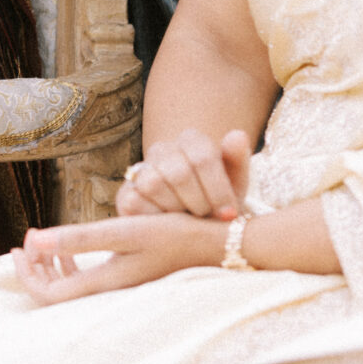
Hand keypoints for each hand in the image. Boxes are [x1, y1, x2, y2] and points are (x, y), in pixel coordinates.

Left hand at [11, 211, 222, 305]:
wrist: (219, 245)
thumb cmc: (174, 235)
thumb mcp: (125, 231)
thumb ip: (79, 238)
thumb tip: (34, 240)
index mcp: (103, 284)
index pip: (48, 296)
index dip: (27, 274)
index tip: (21, 244)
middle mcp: (109, 293)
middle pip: (56, 296)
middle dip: (34, 271)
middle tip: (25, 243)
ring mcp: (119, 289)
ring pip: (72, 289)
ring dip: (52, 268)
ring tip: (42, 243)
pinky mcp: (128, 279)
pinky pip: (89, 281)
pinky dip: (72, 266)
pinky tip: (71, 247)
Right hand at [116, 129, 251, 220]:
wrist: (194, 228)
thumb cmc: (218, 203)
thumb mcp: (235, 186)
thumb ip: (237, 161)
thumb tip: (237, 135)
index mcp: (192, 141)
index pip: (202, 157)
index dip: (218, 190)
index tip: (228, 214)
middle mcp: (163, 150)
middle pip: (179, 173)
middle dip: (199, 203)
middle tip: (207, 218)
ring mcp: (141, 170)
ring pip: (154, 184)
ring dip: (176, 210)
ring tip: (189, 220)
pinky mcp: (125, 194)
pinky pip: (135, 201)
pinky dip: (156, 218)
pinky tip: (169, 224)